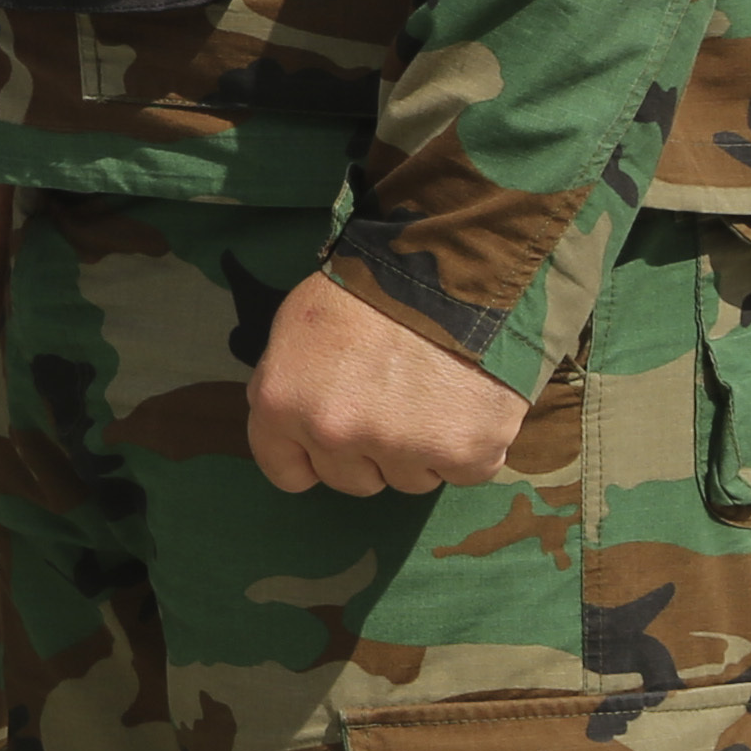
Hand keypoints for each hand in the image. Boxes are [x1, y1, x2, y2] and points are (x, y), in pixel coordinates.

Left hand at [248, 265, 531, 495]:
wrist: (444, 269)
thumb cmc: (362, 292)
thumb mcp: (295, 331)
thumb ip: (292, 388)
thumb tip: (298, 427)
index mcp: (281, 404)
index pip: (286, 472)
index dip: (311, 458)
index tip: (332, 442)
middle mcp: (335, 434)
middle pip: (352, 480)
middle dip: (369, 451)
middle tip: (390, 403)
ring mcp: (400, 447)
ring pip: (409, 481)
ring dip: (420, 450)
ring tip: (430, 395)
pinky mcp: (465, 453)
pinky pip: (463, 473)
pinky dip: (468, 446)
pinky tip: (465, 403)